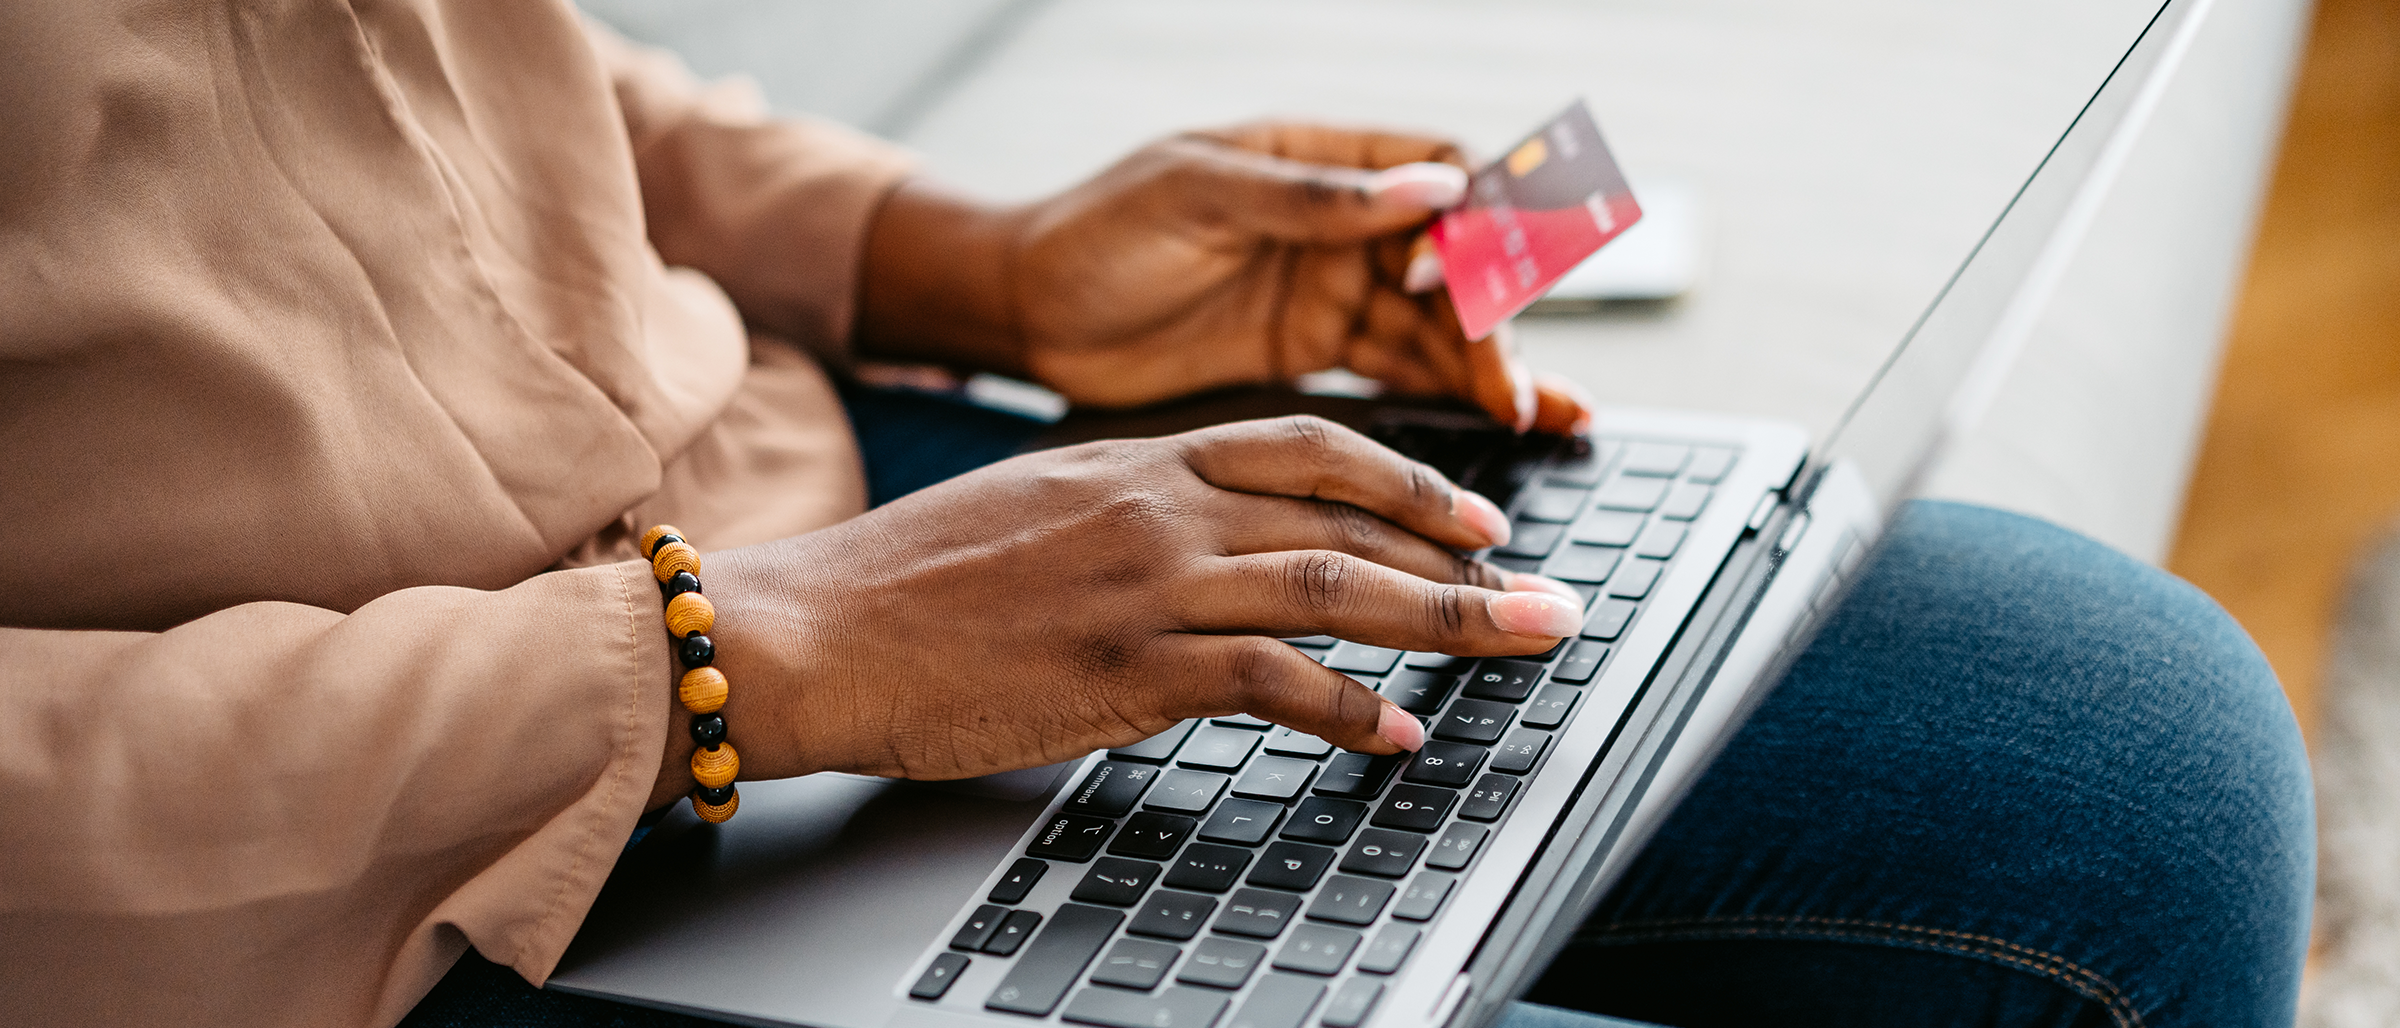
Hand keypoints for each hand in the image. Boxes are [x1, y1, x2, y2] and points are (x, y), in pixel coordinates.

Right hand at [652, 416, 1585, 802]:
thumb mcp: (1033, 507)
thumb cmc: (908, 580)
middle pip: (1350, 516)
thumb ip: (1129, 512)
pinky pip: (1271, 682)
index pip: (1306, 448)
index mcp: (1137, 460)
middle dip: (1467, 555)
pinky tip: (1397, 734)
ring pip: (1335, 587)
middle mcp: (1158, 507)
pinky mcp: (1126, 668)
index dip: (1408, 477)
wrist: (816, 627)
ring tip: (1522, 645)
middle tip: (1548, 591)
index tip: (1475, 511)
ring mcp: (1147, 584)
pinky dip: (1348, 710)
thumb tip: (1202, 540)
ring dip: (1448, 622)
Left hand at [857, 123, 1593, 433]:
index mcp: (1318, 162)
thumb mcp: (1197, 197)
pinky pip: (1402, 371)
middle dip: (1492, 319)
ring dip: (1491, 366)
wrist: (1024, 313)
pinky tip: (1509, 422)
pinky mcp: (1312, 354)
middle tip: (1507, 385)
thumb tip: (1430, 184)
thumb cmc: (1095, 232)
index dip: (1475, 223)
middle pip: (1454, 261)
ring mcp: (1330, 292)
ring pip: (1439, 325)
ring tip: (1541, 415)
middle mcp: (1340, 225)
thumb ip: (1310, 198)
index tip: (1475, 280)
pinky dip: (1454, 395)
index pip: (1440, 171)